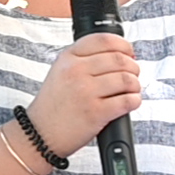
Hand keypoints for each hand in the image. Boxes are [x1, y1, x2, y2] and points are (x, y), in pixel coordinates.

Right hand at [26, 33, 140, 156]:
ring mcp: (85, 92)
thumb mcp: (60, 72)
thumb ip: (83, 60)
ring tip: (131, 90)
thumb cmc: (52, 107)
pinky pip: (127, 100)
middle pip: (119, 59)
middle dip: (133, 67)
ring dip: (135, 85)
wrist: (40, 135)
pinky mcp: (96, 112)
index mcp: (67, 58)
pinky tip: (130, 102)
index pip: (104, 39)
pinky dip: (134, 100)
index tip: (129, 53)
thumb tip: (119, 55)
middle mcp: (75, 71)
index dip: (123, 45)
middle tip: (132, 74)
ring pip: (126, 79)